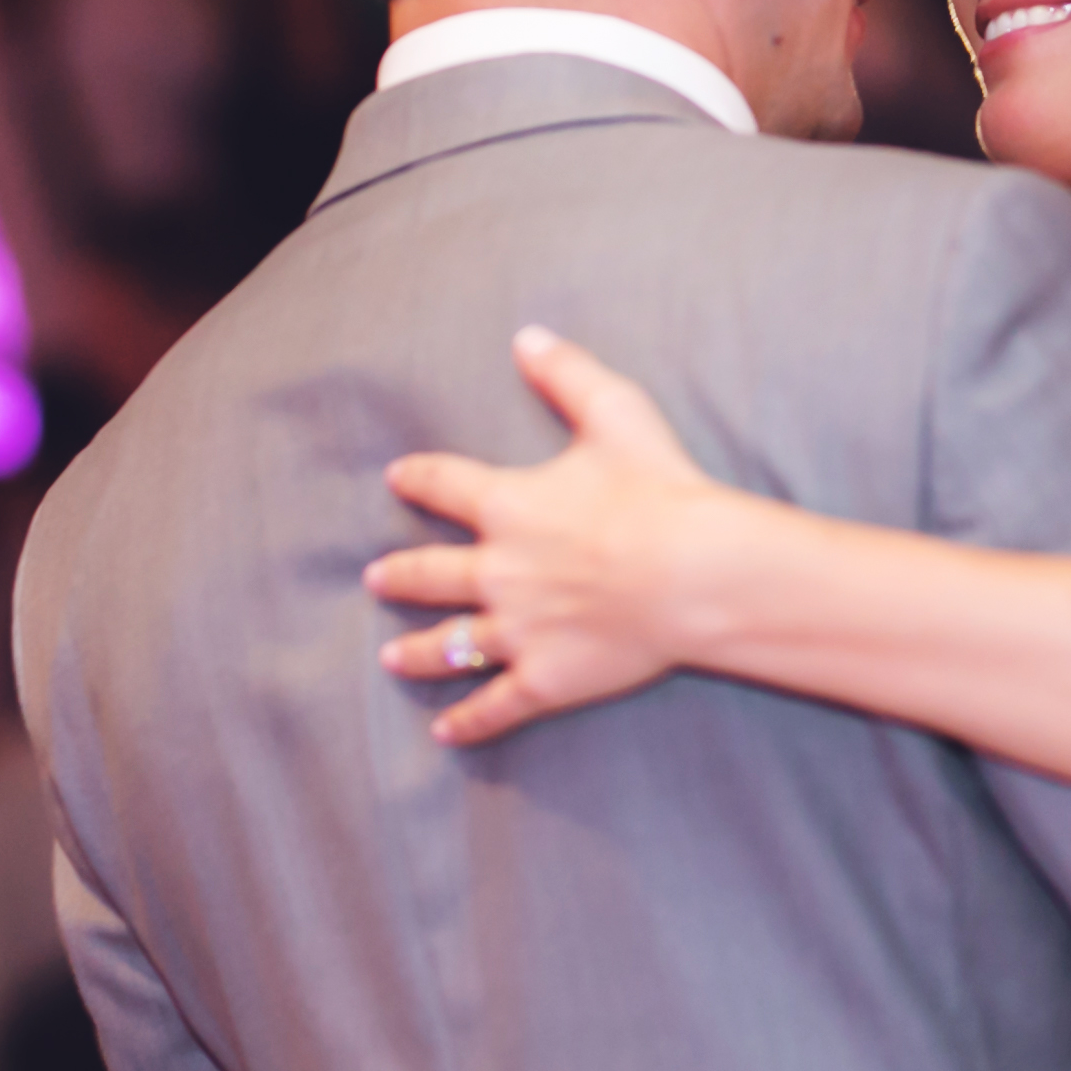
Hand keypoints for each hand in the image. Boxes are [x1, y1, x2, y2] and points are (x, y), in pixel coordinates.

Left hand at [369, 327, 734, 745]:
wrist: (694, 572)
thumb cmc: (660, 490)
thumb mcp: (616, 413)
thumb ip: (567, 374)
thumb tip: (527, 337)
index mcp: (509, 506)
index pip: (444, 485)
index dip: (418, 478)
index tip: (398, 477)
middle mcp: (498, 572)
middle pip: (430, 573)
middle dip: (399, 574)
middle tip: (376, 577)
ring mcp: (518, 631)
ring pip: (450, 646)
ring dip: (416, 651)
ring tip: (391, 657)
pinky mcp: (546, 679)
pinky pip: (496, 706)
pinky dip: (469, 723)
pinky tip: (446, 733)